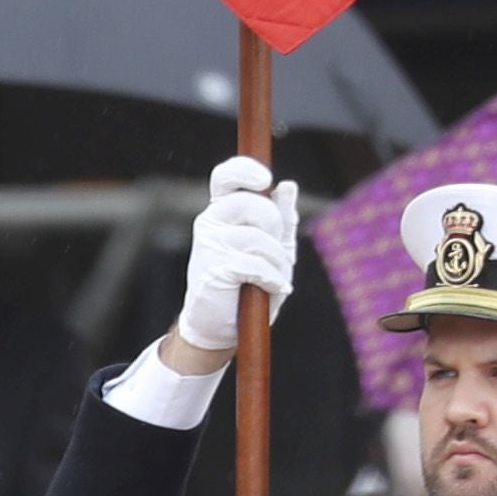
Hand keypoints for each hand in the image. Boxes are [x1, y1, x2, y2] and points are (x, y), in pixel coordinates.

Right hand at [168, 157, 298, 362]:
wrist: (222, 326)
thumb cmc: (247, 285)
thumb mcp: (272, 248)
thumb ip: (280, 218)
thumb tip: (287, 186)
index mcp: (223, 211)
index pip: (226, 176)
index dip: (245, 170)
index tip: (265, 180)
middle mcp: (210, 222)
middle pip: (254, 204)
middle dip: (275, 230)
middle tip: (275, 255)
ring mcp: (209, 244)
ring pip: (259, 238)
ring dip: (277, 263)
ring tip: (271, 279)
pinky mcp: (214, 268)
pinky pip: (256, 265)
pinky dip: (271, 280)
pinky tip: (268, 289)